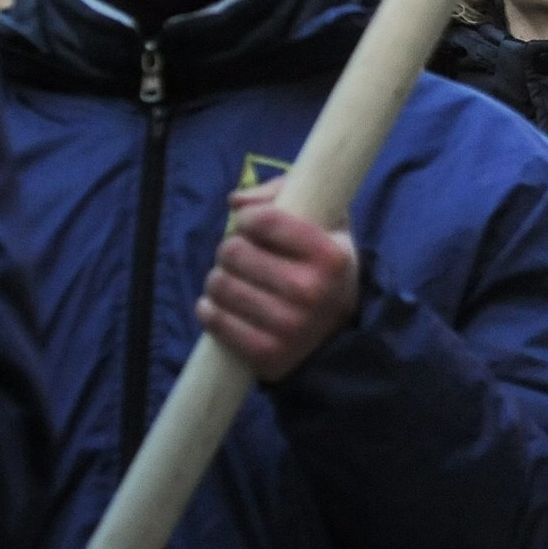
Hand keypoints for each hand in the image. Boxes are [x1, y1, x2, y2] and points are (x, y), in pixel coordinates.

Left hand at [198, 183, 358, 381]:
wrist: (336, 335)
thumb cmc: (322, 268)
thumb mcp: (325, 225)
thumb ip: (285, 195)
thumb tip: (235, 201)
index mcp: (330, 255)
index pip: (264, 220)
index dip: (247, 219)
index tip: (250, 226)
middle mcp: (312, 290)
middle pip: (232, 251)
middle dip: (231, 250)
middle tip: (244, 259)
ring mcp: (289, 326)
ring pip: (218, 284)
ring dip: (219, 280)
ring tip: (236, 282)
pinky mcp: (267, 353)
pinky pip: (214, 319)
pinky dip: (210, 310)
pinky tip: (224, 307)